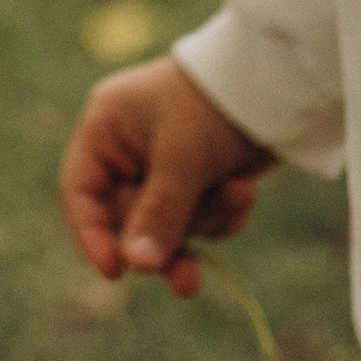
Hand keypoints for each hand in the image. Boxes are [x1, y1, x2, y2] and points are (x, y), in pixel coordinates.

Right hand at [58, 54, 274, 297]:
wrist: (279, 79)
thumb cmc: (214, 105)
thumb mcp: (182, 159)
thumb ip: (158, 214)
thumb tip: (137, 267)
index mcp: (106, 128)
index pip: (81, 193)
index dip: (92, 236)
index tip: (114, 272)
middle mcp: (129, 149)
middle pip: (129, 221)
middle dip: (167, 241)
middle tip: (188, 281)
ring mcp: (165, 164)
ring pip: (170, 225)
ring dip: (204, 220)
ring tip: (238, 194)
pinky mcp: (200, 177)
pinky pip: (200, 219)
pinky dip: (222, 213)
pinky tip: (245, 191)